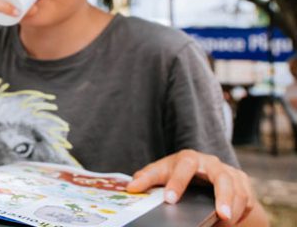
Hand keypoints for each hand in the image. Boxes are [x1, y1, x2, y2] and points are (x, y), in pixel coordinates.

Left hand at [126, 150, 254, 224]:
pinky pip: (247, 201)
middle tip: (220, 215)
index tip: (169, 200)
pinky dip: (240, 214)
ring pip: (239, 191)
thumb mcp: (161, 172)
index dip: (177, 183)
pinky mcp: (243, 184)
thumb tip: (131, 188)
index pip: (184, 166)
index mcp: (190, 158)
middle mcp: (213, 164)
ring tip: (224, 224)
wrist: (203, 172)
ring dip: (233, 210)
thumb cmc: (177, 172)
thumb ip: (147, 178)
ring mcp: (230, 173)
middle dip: (223, 197)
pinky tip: (229, 224)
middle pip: (223, 177)